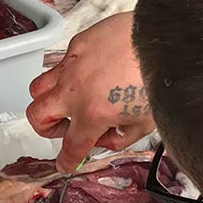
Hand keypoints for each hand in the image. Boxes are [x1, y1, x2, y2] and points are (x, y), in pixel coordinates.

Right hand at [27, 12, 153, 170]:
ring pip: (38, 88)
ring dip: (49, 100)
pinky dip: (69, 75)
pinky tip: (89, 75)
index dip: (66, 161)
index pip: (70, 147)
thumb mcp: (144, 122)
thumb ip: (119, 138)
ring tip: (69, 101)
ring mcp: (72, 65)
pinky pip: (60, 63)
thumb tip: (105, 139)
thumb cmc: (159, 76)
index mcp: (93, 114)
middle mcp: (75, 90)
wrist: (164, 39)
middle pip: (37, 116)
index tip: (65, 163)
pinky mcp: (78, 44)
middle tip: (65, 129)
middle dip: (47, 129)